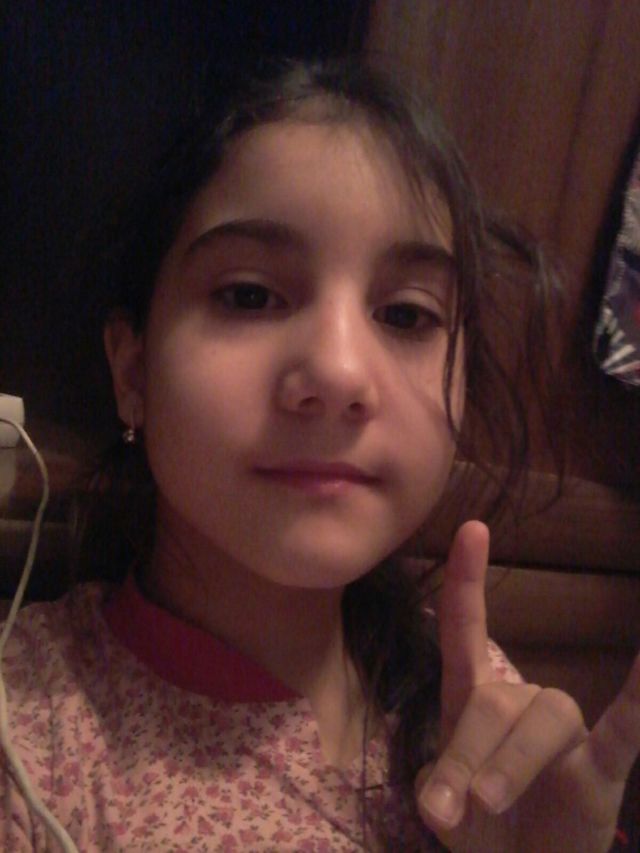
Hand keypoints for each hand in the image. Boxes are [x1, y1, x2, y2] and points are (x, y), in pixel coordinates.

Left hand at [415, 521, 639, 852]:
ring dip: (510, 763)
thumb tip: (444, 802)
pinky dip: (638, 701)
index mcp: (475, 699)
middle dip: (464, 752)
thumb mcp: (447, 808)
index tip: (473, 529)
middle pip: (494, 700)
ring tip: (485, 804)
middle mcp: (521, 702)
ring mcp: (564, 733)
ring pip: (542, 718)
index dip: (468, 580)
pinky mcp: (601, 770)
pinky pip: (624, 729)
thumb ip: (439, 790)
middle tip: (445, 808)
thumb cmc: (480, 830)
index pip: (466, 630)